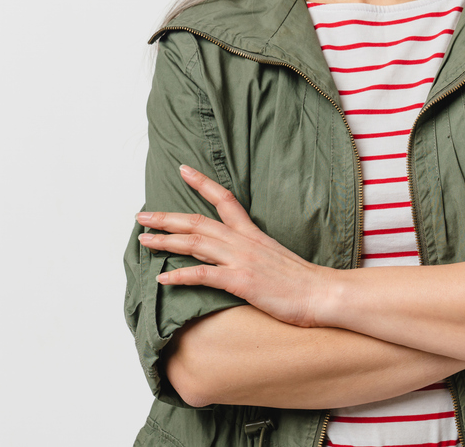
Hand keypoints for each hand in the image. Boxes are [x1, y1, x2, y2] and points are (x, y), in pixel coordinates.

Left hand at [136, 165, 330, 327]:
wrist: (322, 293)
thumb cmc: (301, 281)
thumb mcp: (274, 257)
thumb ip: (252, 252)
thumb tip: (233, 255)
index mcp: (251, 233)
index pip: (223, 198)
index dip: (201, 183)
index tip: (183, 170)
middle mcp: (243, 241)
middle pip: (197, 221)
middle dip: (166, 217)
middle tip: (142, 215)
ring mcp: (241, 260)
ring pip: (195, 243)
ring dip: (165, 241)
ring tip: (143, 240)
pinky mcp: (241, 281)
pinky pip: (203, 275)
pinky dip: (180, 275)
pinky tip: (163, 278)